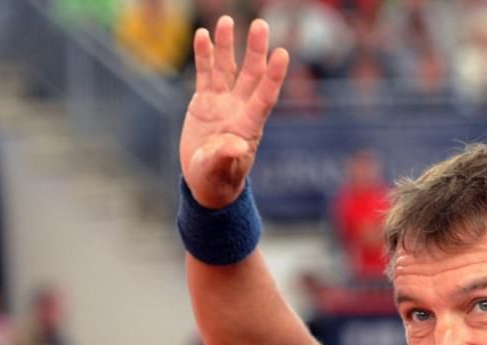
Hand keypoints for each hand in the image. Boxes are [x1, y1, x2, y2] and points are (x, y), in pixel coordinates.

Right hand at [180, 16, 288, 208]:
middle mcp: (239, 109)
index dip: (273, 76)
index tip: (282, 54)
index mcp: (249, 126)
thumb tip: (238, 146)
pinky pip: (206, 74)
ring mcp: (222, 103)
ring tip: (227, 21)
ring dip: (227, 46)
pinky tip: (204, 35)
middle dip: (256, 50)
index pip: (265, 96)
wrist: (205, 179)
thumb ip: (227, 157)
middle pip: (251, 75)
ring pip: (227, 69)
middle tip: (261, 24)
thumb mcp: (220, 171)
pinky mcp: (204, 102)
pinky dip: (205, 56)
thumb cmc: (218, 179)